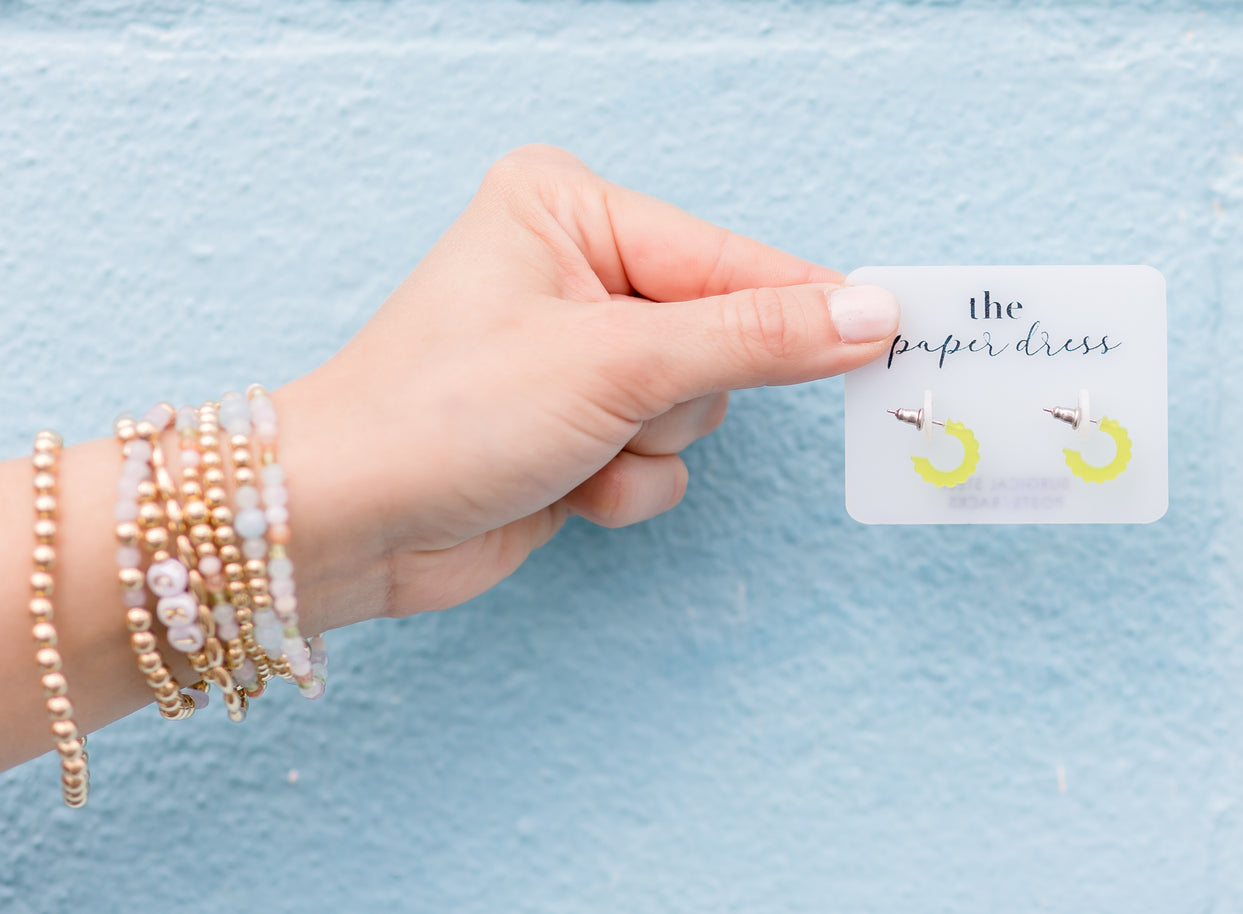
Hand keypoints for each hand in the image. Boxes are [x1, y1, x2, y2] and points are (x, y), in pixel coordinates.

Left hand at [274, 145, 899, 628]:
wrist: (344, 527)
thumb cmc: (444, 413)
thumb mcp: (619, 362)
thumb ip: (756, 339)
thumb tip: (871, 316)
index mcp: (570, 209)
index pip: (730, 259)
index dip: (801, 308)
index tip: (888, 333)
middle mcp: (575, 267)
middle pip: (722, 335)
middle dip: (678, 393)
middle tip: (621, 404)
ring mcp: (579, 351)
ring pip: (699, 408)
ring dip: (648, 445)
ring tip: (570, 444)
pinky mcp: (578, 425)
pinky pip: (664, 457)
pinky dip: (624, 483)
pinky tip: (559, 483)